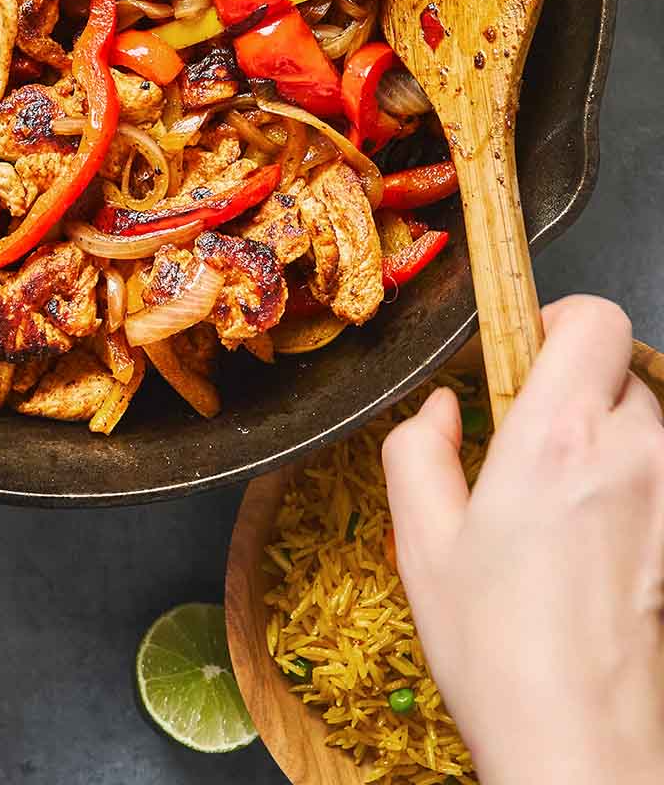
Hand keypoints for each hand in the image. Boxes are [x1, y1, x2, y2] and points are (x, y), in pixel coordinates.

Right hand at [383, 297, 663, 784]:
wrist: (577, 746)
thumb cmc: (497, 650)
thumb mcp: (422, 539)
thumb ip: (418, 446)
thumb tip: (440, 407)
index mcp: (557, 436)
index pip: (593, 317)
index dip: (554, 317)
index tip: (518, 350)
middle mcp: (631, 454)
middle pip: (618, 367)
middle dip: (570, 385)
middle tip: (521, 434)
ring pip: (643, 421)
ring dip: (601, 435)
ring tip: (551, 499)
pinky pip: (656, 476)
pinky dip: (623, 484)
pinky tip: (581, 542)